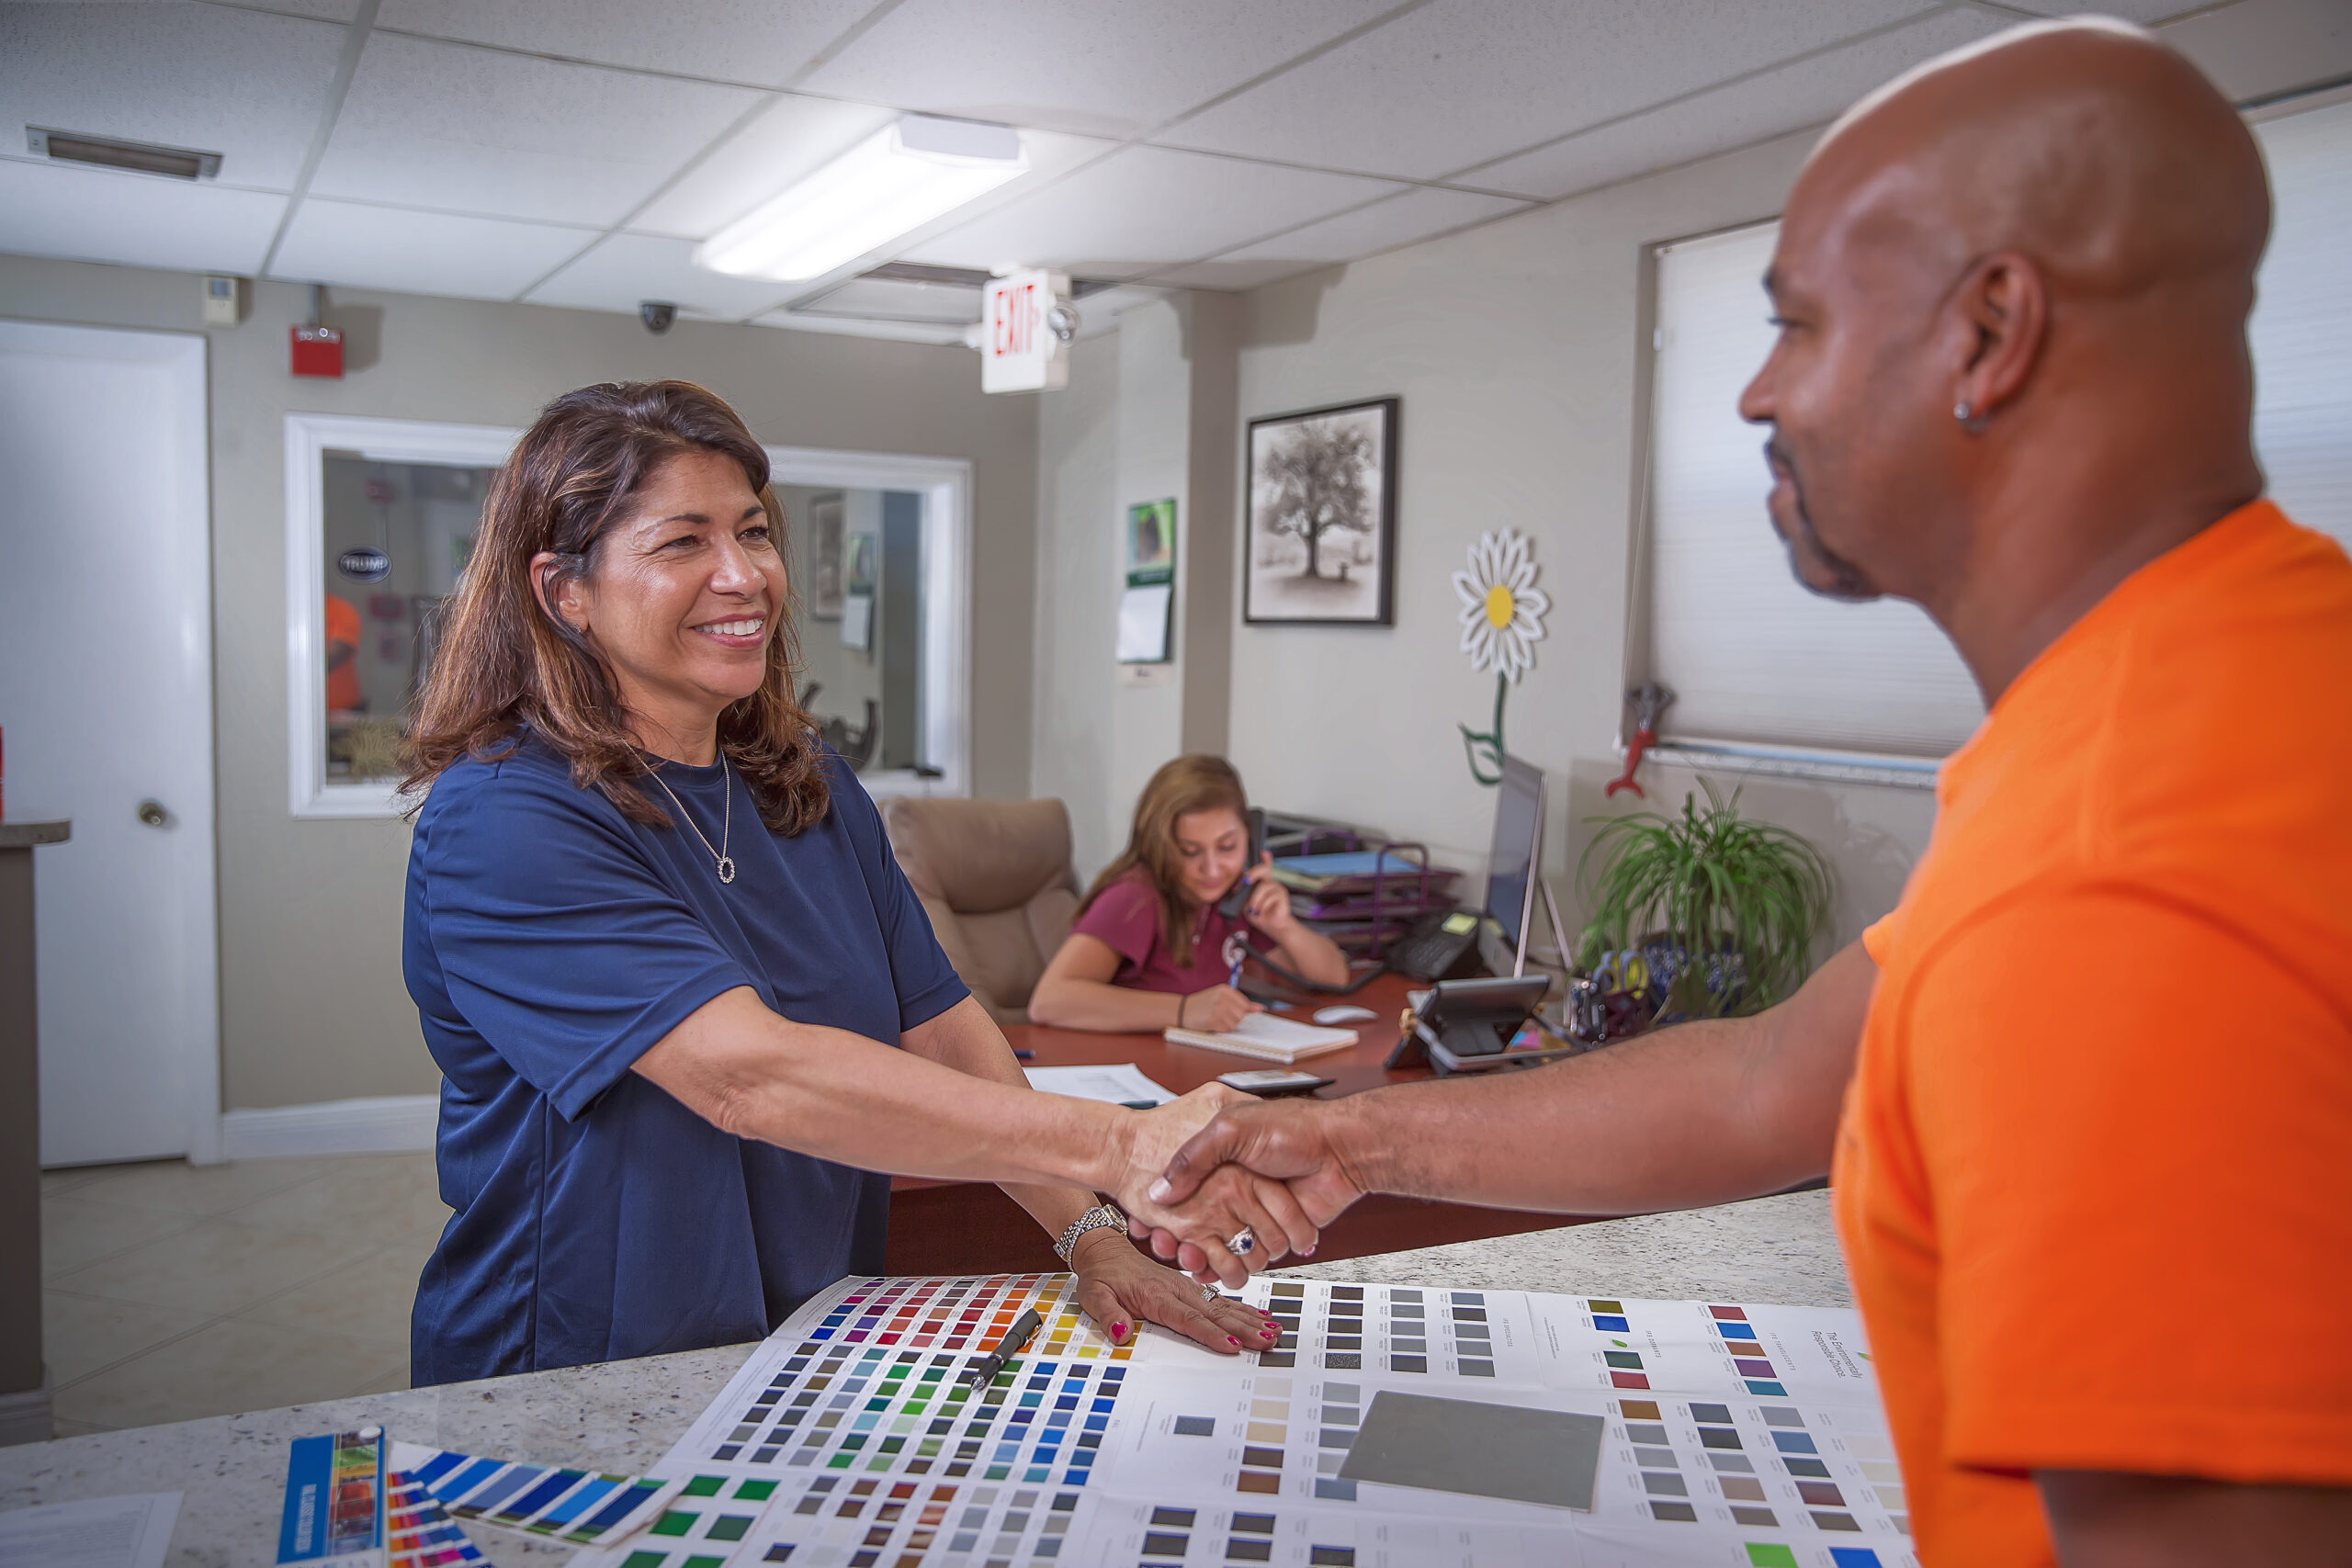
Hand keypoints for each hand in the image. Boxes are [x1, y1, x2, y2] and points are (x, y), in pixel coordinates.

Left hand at [1068, 1228, 1280, 1355]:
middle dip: (1243, 1329)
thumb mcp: (1094, 1296)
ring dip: (1249, 1319)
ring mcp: (1186, 1288)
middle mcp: (1177, 1290)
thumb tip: (1120, 1333)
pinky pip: (1220, 1299)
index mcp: (1156, 1296)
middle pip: (1215, 1313)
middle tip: (1267, 1341)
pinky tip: (1260, 1316)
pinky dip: (1242, 1308)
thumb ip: (1108, 1315)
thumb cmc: (1101, 1275)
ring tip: (1274, 1331)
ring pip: (1223, 1306)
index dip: (1211, 1335)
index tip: (1232, 1347)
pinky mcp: (1189, 1288)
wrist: (1103, 1249)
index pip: (1188, 1320)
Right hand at [1139, 1098, 1369, 1277]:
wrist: (1341, 1150)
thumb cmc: (1292, 1128)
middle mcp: (1237, 1189)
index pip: (1182, 1191)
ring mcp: (1256, 1213)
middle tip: (1162, 1243)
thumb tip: (1160, 1191)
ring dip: (1203, 1257)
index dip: (1164, 1208)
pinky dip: (1231, 1268)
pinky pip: (1248, 1257)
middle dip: (1178, 1237)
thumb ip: (1194, 1157)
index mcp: (1221, 1161)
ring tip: (1188, 1258)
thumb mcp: (1231, 1129)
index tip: (1146, 1220)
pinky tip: (1211, 1270)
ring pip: (1220, 1244)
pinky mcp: (1276, 1234)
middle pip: (1196, 1222)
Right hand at [1183, 984, 1260, 1032]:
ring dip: (1226, 1024)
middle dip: (1233, 1018)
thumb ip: (1241, 1003)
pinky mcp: (1213, 1019)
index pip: (1245, 1004)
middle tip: (1220, 1015)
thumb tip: (1260, 1008)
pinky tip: (1211, 1023)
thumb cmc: (1203, 1004)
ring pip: (1235, 1023)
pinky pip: (1226, 1029)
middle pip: (1241, 1015)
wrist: (1182, 1009)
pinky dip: (1220, 1029)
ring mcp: (1217, 1008)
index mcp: (1225, 989)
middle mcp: (1222, 997)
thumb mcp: (1220, 998)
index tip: (1229, 1011)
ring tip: (1215, 1018)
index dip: (1238, 1011)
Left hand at [1242, 853, 1295, 936]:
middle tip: (1245, 881)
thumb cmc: (1259, 914)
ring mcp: (1277, 887)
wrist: (1271, 927)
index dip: (1265, 858)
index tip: (1263, 852)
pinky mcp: (1282, 894)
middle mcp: (1271, 882)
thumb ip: (1244, 892)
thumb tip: (1241, 882)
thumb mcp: (1246, 902)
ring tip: (1254, 910)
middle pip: (1263, 869)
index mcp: (1262, 882)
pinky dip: (1261, 906)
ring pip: (1262, 887)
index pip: (1265, 867)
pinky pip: (1268, 897)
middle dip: (1253, 873)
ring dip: (1254, 900)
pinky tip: (1261, 912)